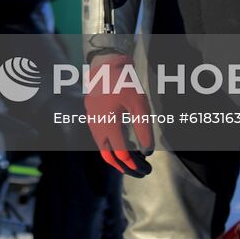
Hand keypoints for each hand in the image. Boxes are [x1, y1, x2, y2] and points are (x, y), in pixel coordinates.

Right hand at [84, 54, 153, 176]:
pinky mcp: (92, 117)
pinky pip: (100, 139)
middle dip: (125, 168)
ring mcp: (92, 123)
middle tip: (140, 173)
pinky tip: (124, 146)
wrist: (105, 66)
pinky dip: (112, 147)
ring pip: (103, 149)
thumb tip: (147, 151)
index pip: (122, 155)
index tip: (147, 169)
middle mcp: (97, 128)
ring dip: (118, 158)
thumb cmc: (124, 83)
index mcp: (109, 126)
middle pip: (109, 157)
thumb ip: (143, 129)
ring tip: (133, 162)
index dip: (135, 165)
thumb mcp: (139, 105)